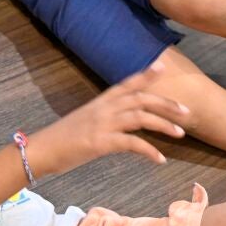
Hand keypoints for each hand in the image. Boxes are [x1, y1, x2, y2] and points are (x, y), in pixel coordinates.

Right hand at [25, 63, 187, 179]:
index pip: (125, 84)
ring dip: (163, 124)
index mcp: (98, 103)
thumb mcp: (83, 121)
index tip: (161, 67)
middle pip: (140, 99)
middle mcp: (102, 109)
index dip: (144, 75)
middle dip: (165, 104)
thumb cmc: (60, 138)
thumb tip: (119, 121)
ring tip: (180, 133)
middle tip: (186, 111)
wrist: (40, 150)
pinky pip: (132, 143)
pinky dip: (149, 151)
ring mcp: (101, 124)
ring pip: (140, 117)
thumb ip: (103, 117)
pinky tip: (159, 159)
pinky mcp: (100, 142)